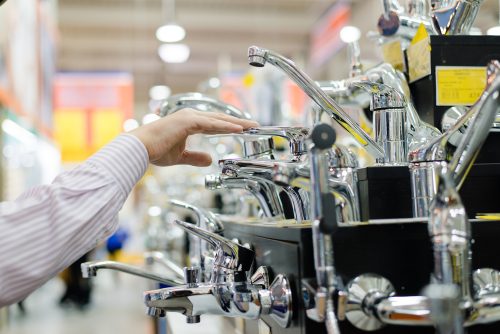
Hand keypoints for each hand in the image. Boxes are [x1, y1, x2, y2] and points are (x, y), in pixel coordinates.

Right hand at [130, 109, 258, 166]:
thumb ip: (195, 157)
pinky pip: (211, 124)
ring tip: (252, 125)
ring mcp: (189, 117)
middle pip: (220, 118)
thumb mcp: (180, 156)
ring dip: (236, 122)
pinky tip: (239, 129)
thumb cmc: (155, 151)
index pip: (215, 124)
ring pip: (219, 119)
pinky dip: (226, 126)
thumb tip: (210, 159)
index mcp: (188, 122)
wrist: (140, 149)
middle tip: (254, 125)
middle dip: (238, 122)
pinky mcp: (187, 121)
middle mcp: (190, 116)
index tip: (243, 129)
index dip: (230, 126)